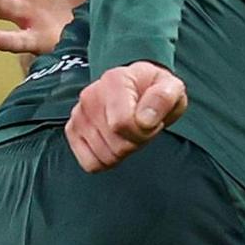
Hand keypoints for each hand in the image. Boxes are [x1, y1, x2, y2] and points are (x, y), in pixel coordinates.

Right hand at [65, 61, 187, 172]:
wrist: (139, 89)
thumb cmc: (154, 90)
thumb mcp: (172, 87)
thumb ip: (163, 98)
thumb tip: (144, 120)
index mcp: (114, 81)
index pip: (123, 123)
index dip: (145, 131)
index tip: (154, 122)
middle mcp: (91, 96)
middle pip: (116, 144)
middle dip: (137, 142)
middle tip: (143, 126)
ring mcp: (79, 115)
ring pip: (104, 156)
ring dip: (123, 151)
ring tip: (129, 131)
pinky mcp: (73, 131)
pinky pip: (90, 163)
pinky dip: (106, 160)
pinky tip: (115, 142)